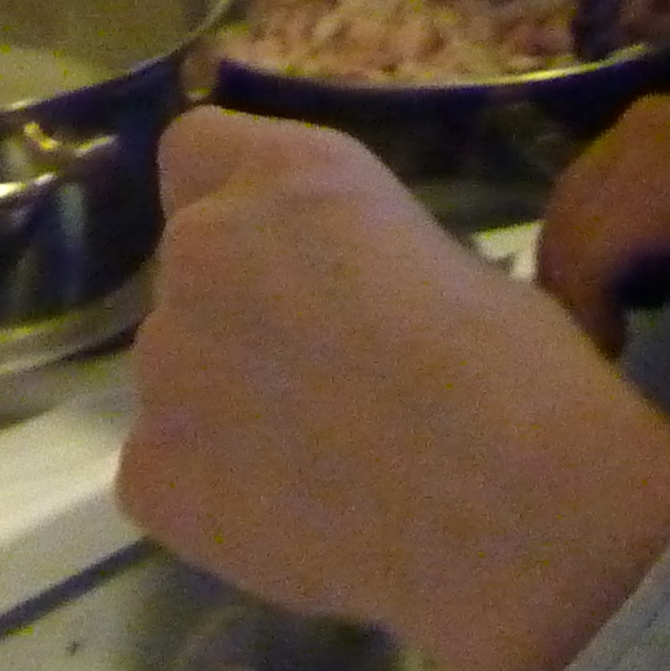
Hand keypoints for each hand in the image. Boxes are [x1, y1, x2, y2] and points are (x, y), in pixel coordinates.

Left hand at [121, 109, 669, 670]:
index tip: (284, 256)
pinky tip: (296, 520)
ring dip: (227, 405)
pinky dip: (215, 495)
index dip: (237, 204)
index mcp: (289, 176)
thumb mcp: (444, 259)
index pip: (196, 150)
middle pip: (192, 271)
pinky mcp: (148, 473)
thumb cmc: (520, 370)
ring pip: (178, 375)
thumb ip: (353, 260)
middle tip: (326, 381)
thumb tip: (339, 307)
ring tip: (323, 466)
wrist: (514, 507)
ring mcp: (164, 362)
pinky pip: (163, 471)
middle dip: (241, 315)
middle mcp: (205, 247)